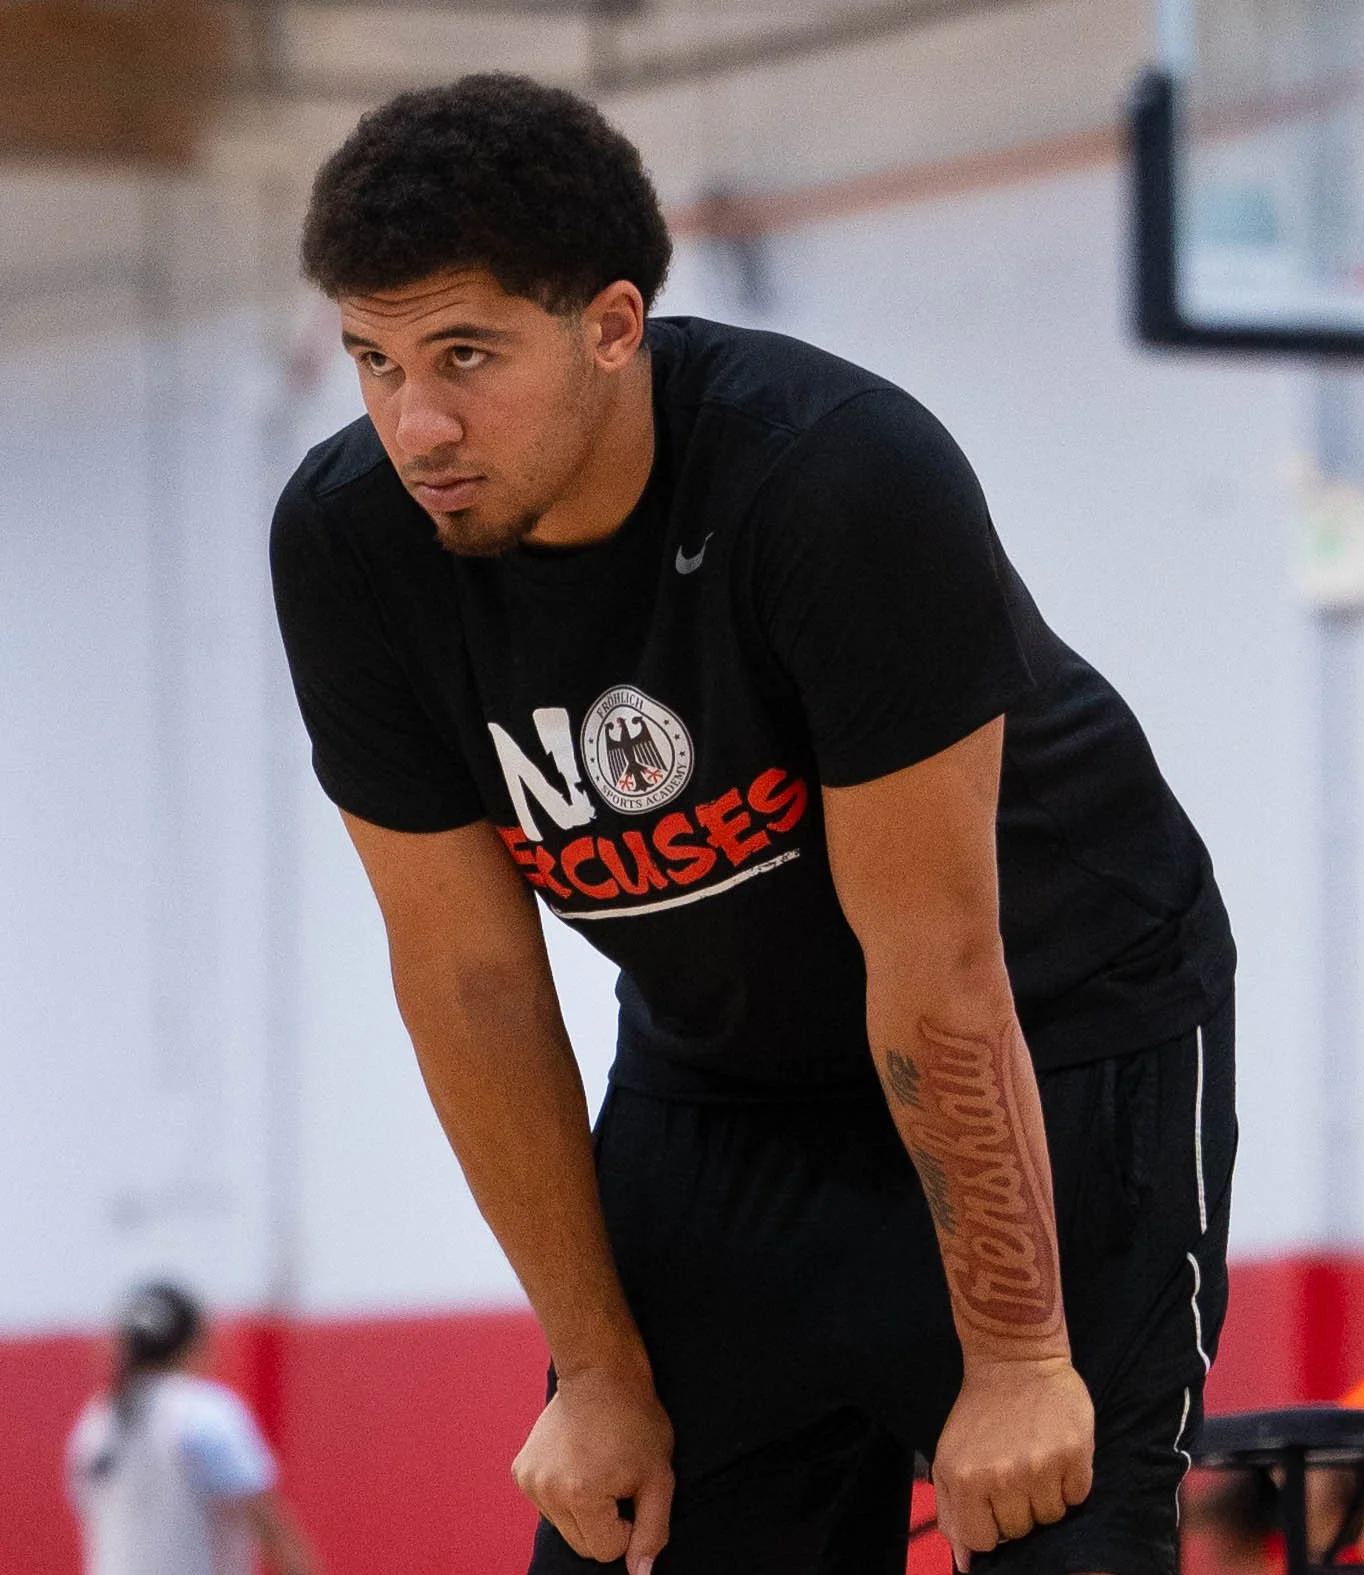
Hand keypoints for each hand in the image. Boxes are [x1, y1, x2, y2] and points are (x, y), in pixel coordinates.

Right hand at [512, 1365, 674, 1573]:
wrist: (600, 1371)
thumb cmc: (635, 1420)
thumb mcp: (659, 1476)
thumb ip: (652, 1531)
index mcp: (581, 1494)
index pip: (606, 1550)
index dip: (627, 1525)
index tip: (631, 1489)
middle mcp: (546, 1490)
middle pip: (582, 1545)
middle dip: (604, 1522)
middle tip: (616, 1479)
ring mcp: (529, 1479)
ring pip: (564, 1527)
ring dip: (583, 1508)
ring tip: (596, 1466)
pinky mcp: (519, 1470)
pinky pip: (548, 1505)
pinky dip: (564, 1493)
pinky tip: (576, 1461)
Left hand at [932, 1355, 1093, 1571]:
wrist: (1014, 1359)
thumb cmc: (980, 1413)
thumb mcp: (949, 1458)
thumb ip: (952, 1513)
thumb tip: (967, 1565)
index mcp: (966, 1479)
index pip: (983, 1541)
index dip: (989, 1524)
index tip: (991, 1499)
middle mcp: (1003, 1477)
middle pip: (1020, 1531)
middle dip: (1017, 1508)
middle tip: (1013, 1470)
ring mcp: (1041, 1467)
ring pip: (1052, 1518)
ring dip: (1045, 1495)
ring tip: (1033, 1458)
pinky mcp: (1075, 1454)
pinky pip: (1078, 1497)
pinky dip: (1070, 1481)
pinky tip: (1054, 1452)